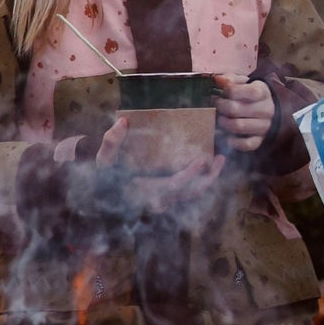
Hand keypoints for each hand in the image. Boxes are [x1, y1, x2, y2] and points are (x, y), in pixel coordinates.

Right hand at [96, 116, 226, 212]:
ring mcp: (165, 203)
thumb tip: (123, 121)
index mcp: (146, 192)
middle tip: (220, 158)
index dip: (191, 174)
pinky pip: (188, 193)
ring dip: (208, 179)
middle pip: (191, 193)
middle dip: (208, 177)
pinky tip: (207, 166)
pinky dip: (200, 181)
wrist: (103, 196)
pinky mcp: (167, 200)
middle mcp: (159, 202)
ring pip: (192, 194)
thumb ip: (111, 142)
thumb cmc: (105, 176)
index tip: (204, 159)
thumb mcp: (105, 159)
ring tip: (219, 160)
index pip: (175, 185)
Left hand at [213, 74, 273, 152]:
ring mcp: (264, 126)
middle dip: (220, 106)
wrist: (264, 107)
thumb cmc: (248, 93)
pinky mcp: (260, 140)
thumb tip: (218, 80)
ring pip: (238, 127)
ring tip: (218, 117)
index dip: (229, 91)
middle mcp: (266, 110)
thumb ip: (230, 79)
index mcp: (262, 93)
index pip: (248, 92)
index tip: (220, 91)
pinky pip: (246, 144)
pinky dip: (233, 141)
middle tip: (214, 104)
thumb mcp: (242, 82)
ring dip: (222, 122)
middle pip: (236, 110)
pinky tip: (226, 134)